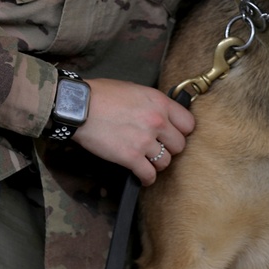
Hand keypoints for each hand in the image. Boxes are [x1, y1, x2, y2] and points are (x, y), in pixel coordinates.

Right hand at [73, 78, 194, 184]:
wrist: (79, 106)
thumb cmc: (102, 95)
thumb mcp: (135, 90)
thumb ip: (152, 104)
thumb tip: (161, 116)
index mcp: (159, 102)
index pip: (188, 124)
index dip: (181, 131)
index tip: (173, 135)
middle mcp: (157, 121)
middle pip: (179, 146)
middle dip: (169, 148)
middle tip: (158, 148)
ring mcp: (144, 140)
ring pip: (165, 162)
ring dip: (157, 163)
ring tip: (147, 161)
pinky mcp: (130, 157)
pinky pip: (149, 175)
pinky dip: (146, 178)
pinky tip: (142, 176)